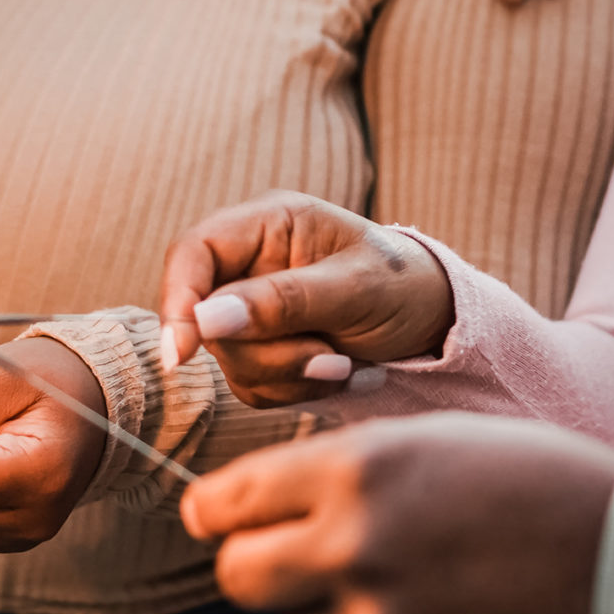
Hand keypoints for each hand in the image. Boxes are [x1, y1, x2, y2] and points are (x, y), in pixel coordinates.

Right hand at [158, 192, 454, 406]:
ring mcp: (254, 309)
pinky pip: (254, 386)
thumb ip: (283, 302)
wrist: (436, 319)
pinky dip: (298, 390)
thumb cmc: (404, 283)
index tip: (182, 353)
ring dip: (290, 374)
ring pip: (230, 361)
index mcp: (268, 223)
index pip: (192, 253)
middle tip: (333, 359)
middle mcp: (251, 263)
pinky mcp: (265, 349)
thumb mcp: (356, 288)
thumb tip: (206, 320)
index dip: (178, 300)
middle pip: (208, 320)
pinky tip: (343, 373)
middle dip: (268, 353)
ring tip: (349, 364)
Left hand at [181, 413, 613, 613]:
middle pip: (238, 578)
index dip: (212, 511)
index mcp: (356, 470)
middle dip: (251, 566)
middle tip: (281, 557)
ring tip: (390, 584)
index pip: (228, 502)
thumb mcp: (429, 440)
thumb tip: (253, 508)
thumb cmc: (531, 478)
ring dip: (323, 612)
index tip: (214, 518)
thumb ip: (339, 471)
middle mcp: (355, 546)